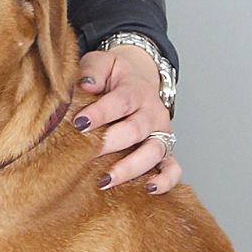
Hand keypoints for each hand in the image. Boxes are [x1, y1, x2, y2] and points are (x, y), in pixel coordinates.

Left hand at [74, 42, 180, 194]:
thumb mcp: (102, 63)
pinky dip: (166, 181)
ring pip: (153, 152)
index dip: (100, 113)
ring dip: (130, 168)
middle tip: (85, 153)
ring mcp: (161, 133)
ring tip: (105, 180)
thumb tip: (86, 84)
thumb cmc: (113, 76)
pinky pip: (173, 169)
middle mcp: (152, 112)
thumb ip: (93, 70)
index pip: (120, 101)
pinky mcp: (166, 151)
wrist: (136, 81)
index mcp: (136, 89)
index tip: (79, 123)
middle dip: (110, 143)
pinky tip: (149, 189)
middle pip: (135, 129)